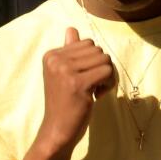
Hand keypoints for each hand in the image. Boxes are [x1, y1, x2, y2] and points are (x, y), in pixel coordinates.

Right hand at [38, 26, 116, 152]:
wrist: (57, 130)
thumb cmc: (63, 103)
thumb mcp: (63, 74)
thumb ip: (68, 51)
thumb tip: (71, 29)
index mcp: (51, 55)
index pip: (87, 43)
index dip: (92, 61)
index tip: (84, 78)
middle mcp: (56, 60)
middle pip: (97, 49)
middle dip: (101, 67)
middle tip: (93, 86)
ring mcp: (65, 71)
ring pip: (104, 59)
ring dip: (106, 76)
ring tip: (95, 91)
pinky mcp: (77, 83)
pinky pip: (107, 71)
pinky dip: (108, 84)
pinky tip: (97, 95)